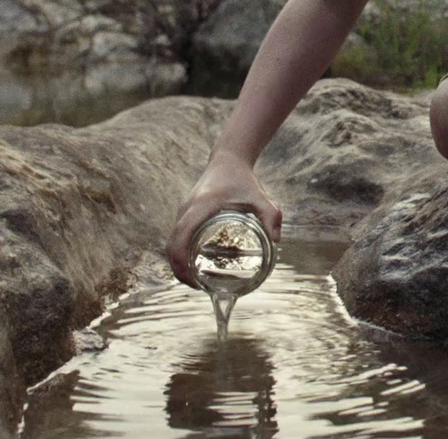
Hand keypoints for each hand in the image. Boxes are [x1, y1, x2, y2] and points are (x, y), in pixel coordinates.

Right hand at [166, 151, 282, 287]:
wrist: (227, 160)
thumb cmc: (243, 180)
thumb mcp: (260, 198)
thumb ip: (271, 217)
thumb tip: (277, 241)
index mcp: (201, 207)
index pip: (180, 238)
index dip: (181, 262)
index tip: (193, 281)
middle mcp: (187, 209)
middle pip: (171, 245)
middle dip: (178, 269)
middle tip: (197, 287)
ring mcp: (183, 211)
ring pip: (171, 242)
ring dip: (177, 262)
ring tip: (194, 281)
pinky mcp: (185, 213)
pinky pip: (176, 236)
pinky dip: (179, 253)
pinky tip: (193, 265)